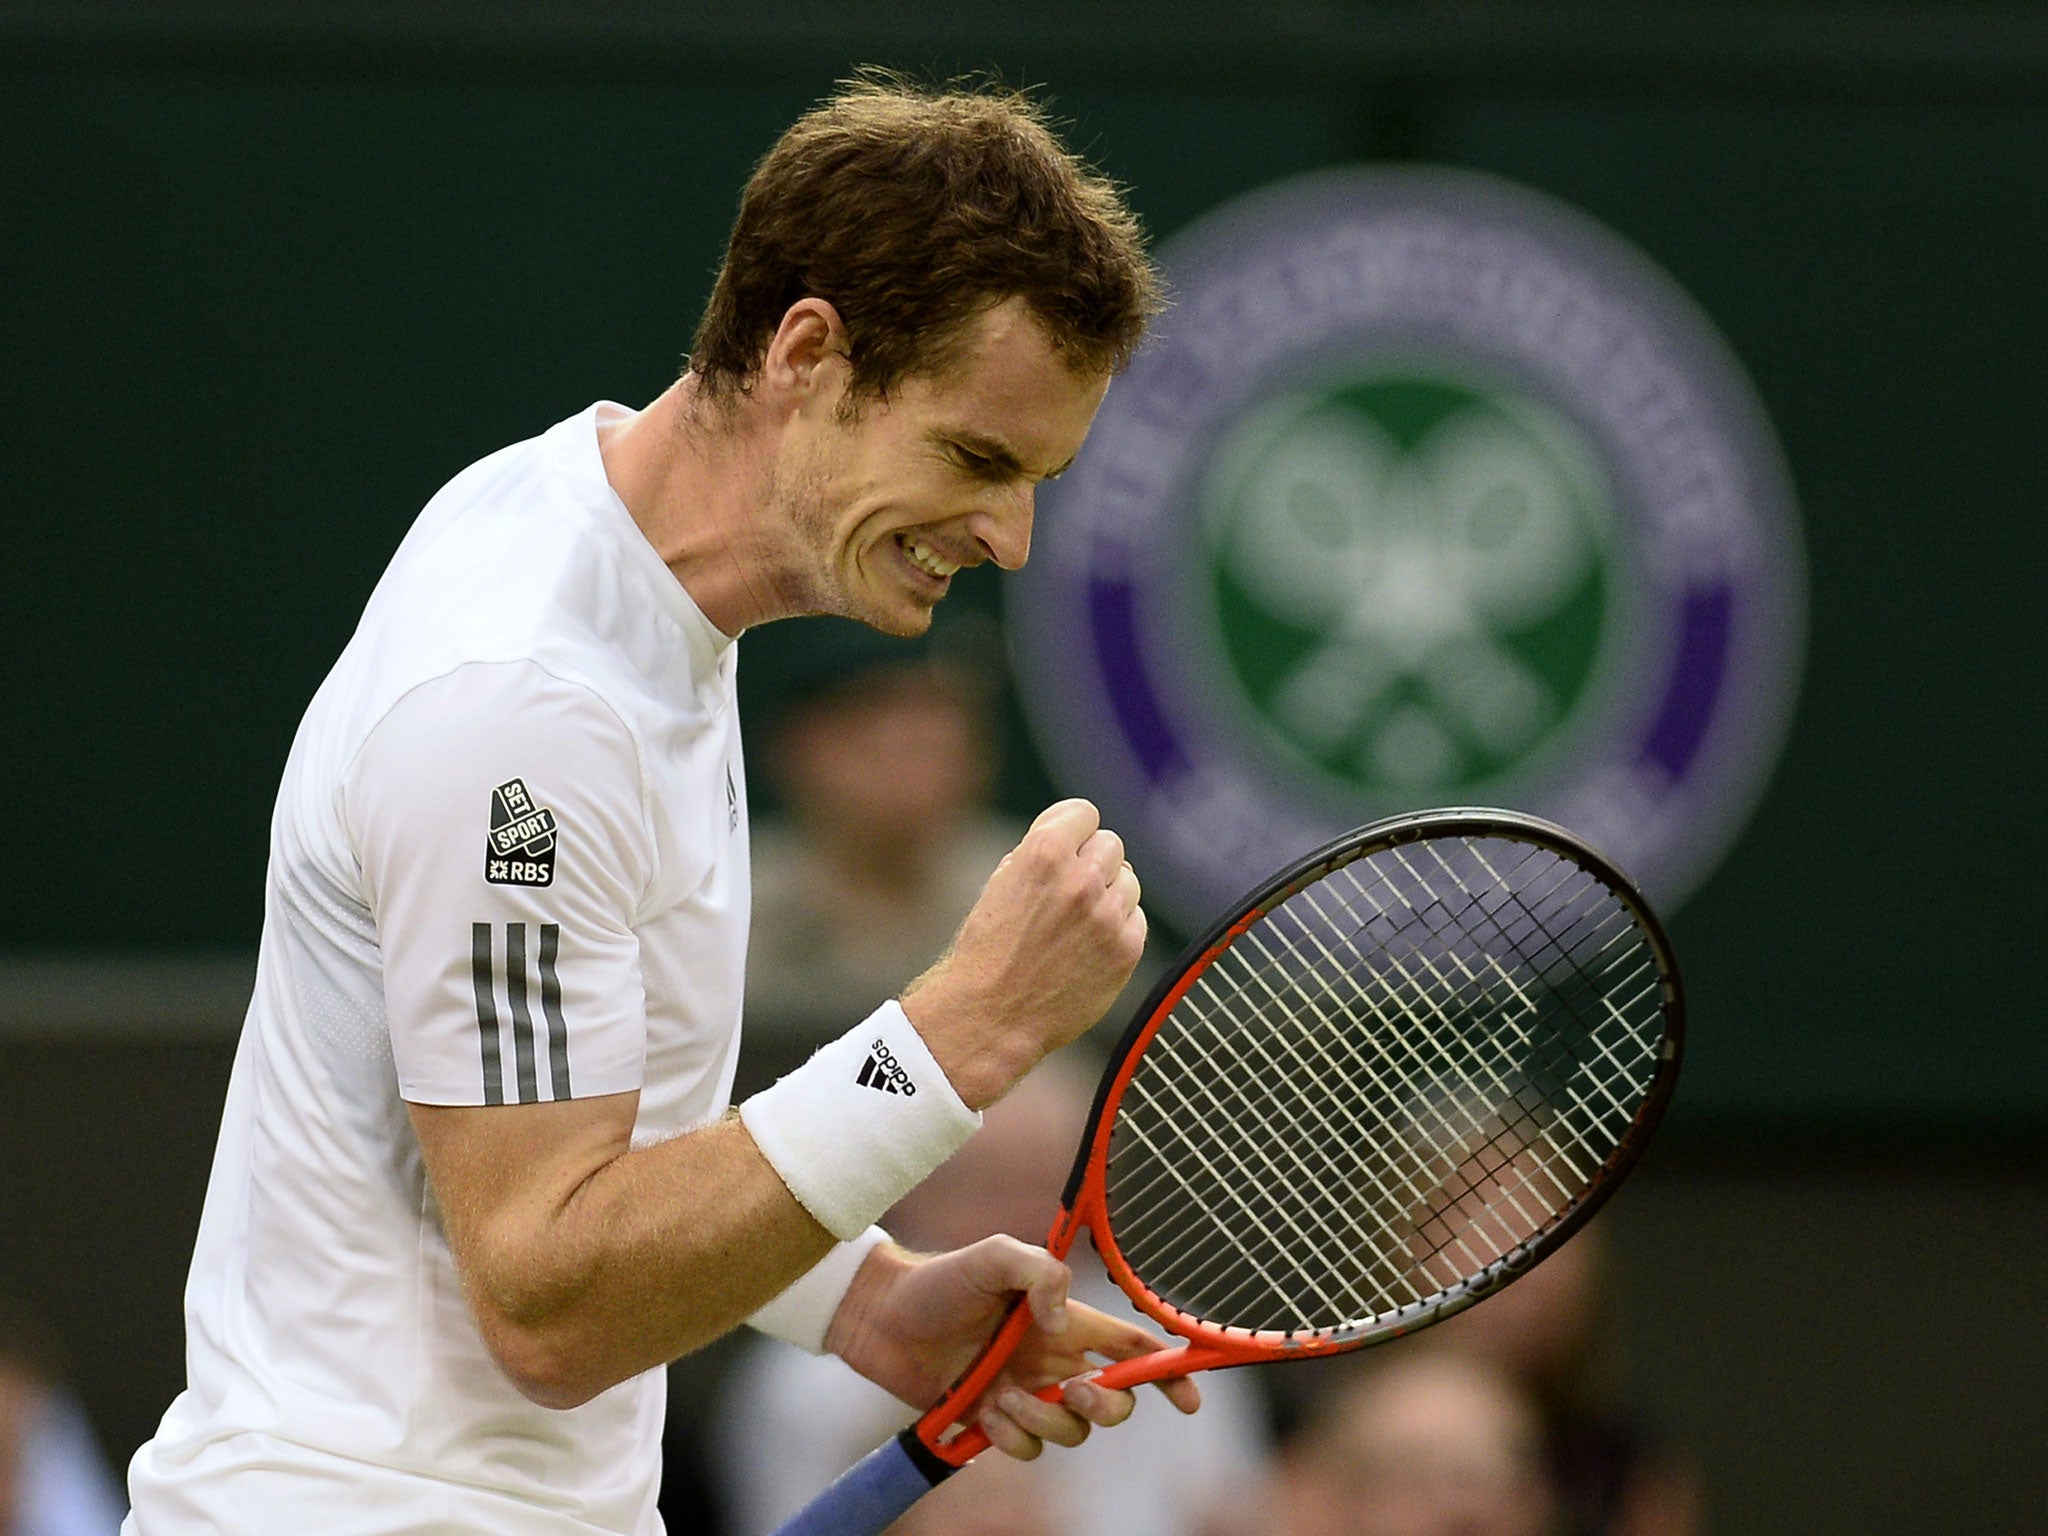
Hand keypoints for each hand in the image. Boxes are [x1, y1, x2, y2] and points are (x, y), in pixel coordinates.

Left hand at [826, 1237, 1199, 1460]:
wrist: (882, 1318)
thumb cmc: (938, 1281)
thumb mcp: (993, 1256)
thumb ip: (1039, 1273)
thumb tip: (1064, 1326)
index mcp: (1066, 1319)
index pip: (1133, 1345)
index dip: (1169, 1370)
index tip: (1191, 1397)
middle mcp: (1054, 1359)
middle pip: (1117, 1400)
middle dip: (1109, 1404)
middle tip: (1072, 1391)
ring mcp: (1027, 1393)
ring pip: (1073, 1431)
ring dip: (1046, 1423)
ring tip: (1005, 1398)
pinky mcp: (996, 1422)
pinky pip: (1026, 1448)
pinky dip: (1010, 1437)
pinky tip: (982, 1410)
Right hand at [902, 799, 1145, 1107]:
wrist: (991, 1016)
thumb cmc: (989, 949)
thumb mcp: (1002, 883)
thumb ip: (1042, 854)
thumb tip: (1078, 841)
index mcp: (1044, 853)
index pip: (1084, 812)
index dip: (1073, 830)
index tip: (1066, 848)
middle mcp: (1080, 879)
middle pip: (1111, 845)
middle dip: (1091, 863)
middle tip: (1068, 893)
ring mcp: (1108, 916)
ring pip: (1129, 881)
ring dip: (1108, 895)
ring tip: (1076, 924)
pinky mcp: (1125, 949)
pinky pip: (1137, 919)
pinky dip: (1118, 928)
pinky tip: (1089, 947)